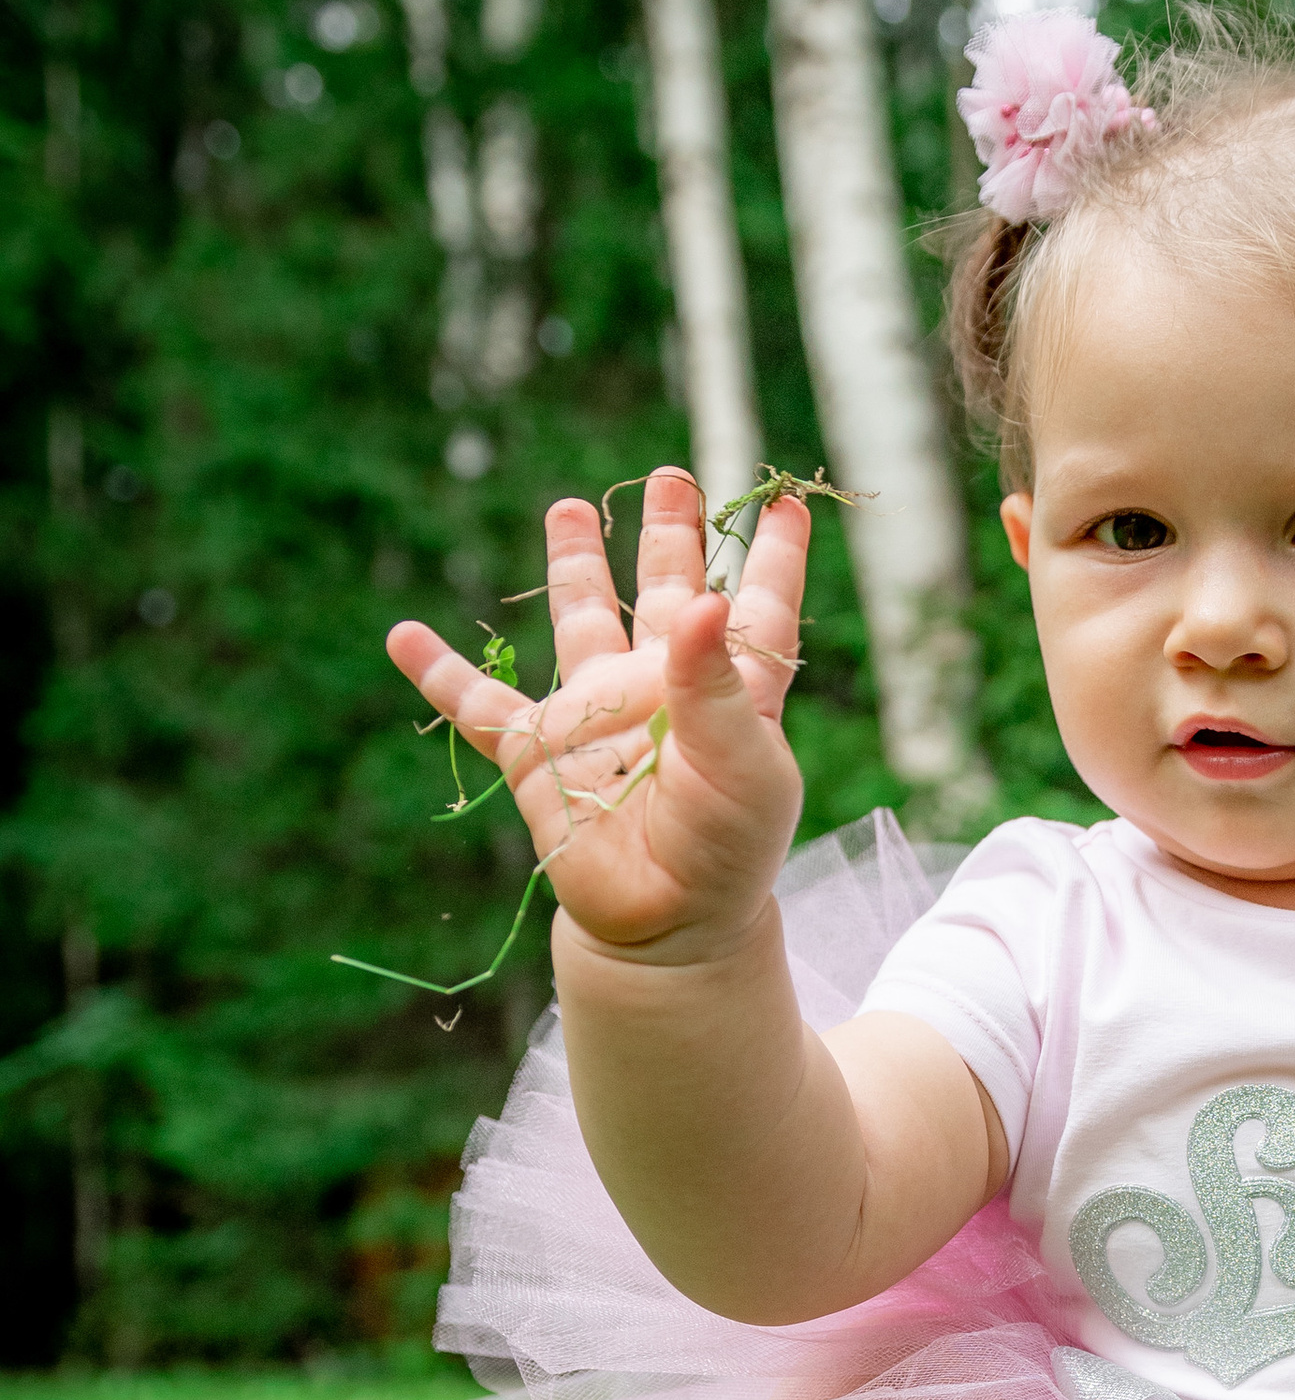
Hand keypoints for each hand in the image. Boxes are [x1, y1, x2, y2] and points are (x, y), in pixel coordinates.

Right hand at [387, 467, 810, 964]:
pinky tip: (404, 635)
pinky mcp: (540, 753)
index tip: (785, 500)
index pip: (759, 608)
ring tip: (565, 507)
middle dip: (666, 534)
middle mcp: (662, 688)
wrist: (669, 924)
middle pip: (666, 592)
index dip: (773, 556)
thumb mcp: (744, 765)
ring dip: (575, 567)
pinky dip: (439, 673)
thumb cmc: (727, 848)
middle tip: (666, 475)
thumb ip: (716, 685)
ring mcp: (597, 714)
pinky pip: (478, 705)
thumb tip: (703, 598)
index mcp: (731, 689)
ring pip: (582, 623)